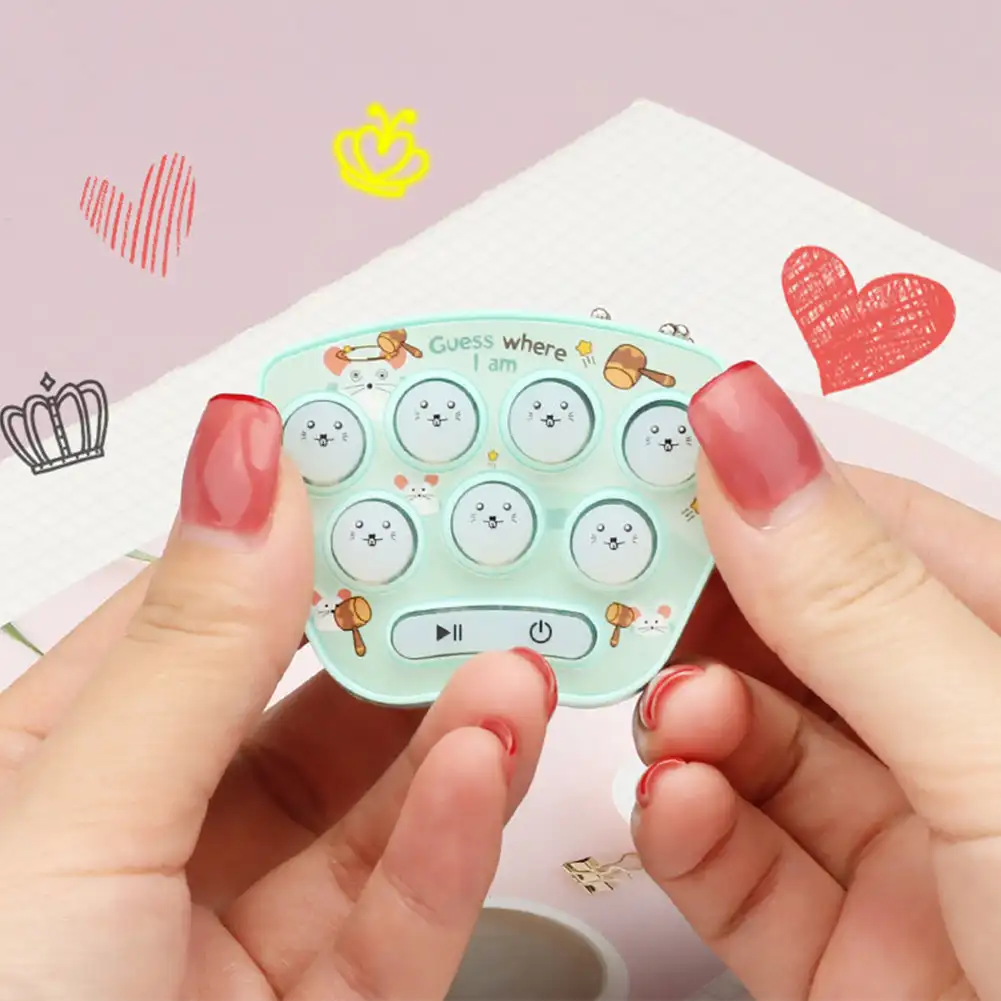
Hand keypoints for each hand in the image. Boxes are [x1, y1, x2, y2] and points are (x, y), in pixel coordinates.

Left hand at [0, 394, 555, 1000]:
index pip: (202, 608)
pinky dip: (453, 831)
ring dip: (452, 727)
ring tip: (514, 662)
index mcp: (59, 766)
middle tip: (488, 554)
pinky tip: (488, 760)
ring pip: (376, 802)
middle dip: (403, 631)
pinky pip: (402, 908)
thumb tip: (250, 453)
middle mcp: (153, 839)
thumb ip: (192, 639)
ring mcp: (242, 930)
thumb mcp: (71, 819)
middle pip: (307, 702)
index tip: (387, 459)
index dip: (296, 528)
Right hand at [631, 363, 1000, 1000]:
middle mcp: (965, 742)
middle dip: (702, 616)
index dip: (754, 485)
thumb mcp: (995, 757)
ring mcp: (904, 848)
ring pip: (755, 748)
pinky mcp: (842, 947)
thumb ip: (856, 598)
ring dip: (695, 728)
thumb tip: (746, 431)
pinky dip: (691, 829)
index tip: (649, 458)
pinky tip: (679, 807)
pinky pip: (740, 862)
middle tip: (615, 588)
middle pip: (793, 636)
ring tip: (672, 721)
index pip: (866, 525)